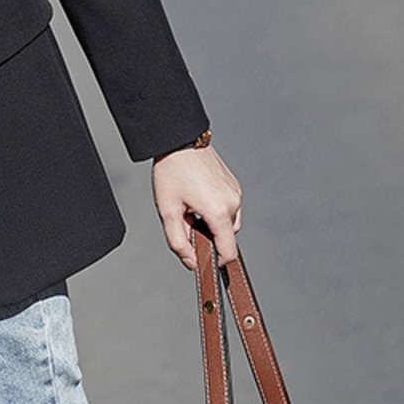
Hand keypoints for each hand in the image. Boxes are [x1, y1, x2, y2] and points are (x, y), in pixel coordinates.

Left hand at [151, 143, 241, 269]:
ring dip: (212, 222)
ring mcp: (236, 192)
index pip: (228, 251)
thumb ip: (178, 242)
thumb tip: (191, 262)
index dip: (216, 260)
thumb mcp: (167, 211)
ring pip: (229, 221)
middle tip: (185, 220)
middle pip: (227, 236)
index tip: (202, 259)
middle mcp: (233, 202)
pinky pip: (229, 206)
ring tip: (190, 205)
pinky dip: (216, 208)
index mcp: (219, 212)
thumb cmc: (171, 172)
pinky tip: (197, 195)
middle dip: (209, 235)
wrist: (179, 140)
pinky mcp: (234, 184)